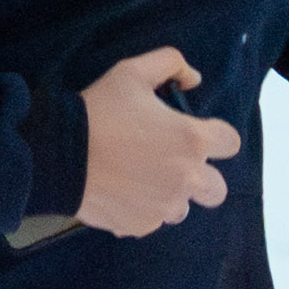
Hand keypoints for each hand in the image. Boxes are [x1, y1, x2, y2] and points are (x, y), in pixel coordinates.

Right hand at [76, 48, 240, 237]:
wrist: (58, 154)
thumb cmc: (98, 110)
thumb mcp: (133, 72)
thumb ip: (171, 63)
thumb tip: (193, 78)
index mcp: (192, 140)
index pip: (230, 143)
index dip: (215, 136)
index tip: (194, 133)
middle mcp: (186, 178)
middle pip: (217, 188)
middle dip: (201, 176)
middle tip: (172, 162)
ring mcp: (164, 206)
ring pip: (182, 207)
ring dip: (169, 195)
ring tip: (139, 177)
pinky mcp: (141, 224)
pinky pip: (151, 221)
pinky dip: (141, 209)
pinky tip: (119, 191)